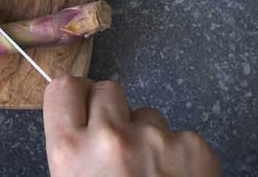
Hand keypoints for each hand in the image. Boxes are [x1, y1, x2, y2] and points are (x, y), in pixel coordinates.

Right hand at [44, 77, 220, 176]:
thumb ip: (72, 155)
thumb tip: (79, 126)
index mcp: (69, 151)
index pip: (63, 88)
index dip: (77, 96)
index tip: (84, 106)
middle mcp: (108, 137)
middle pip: (108, 90)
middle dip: (114, 112)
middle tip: (120, 144)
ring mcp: (154, 140)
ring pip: (149, 114)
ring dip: (149, 136)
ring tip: (152, 175)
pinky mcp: (194, 148)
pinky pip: (183, 135)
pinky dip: (182, 156)